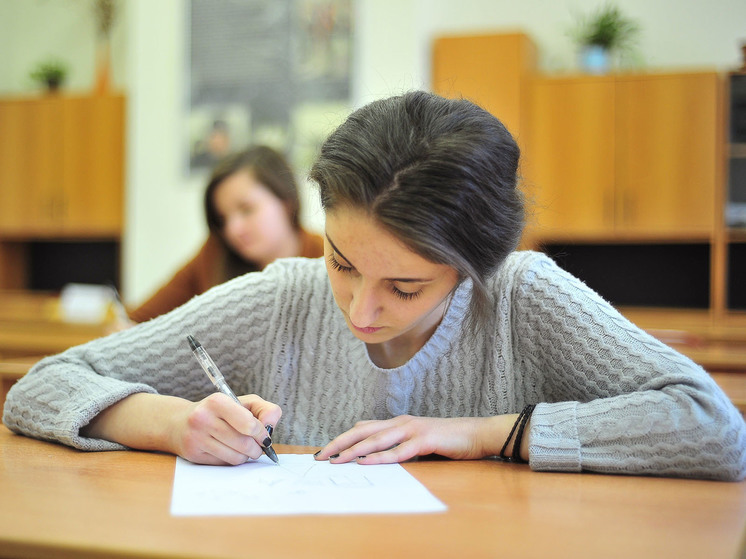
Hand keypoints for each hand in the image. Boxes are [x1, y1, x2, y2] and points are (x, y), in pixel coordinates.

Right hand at [170, 393, 281, 465]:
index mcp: (217, 401)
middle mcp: (203, 418)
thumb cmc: (219, 412)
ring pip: (235, 457)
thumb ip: (265, 410)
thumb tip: (270, 424)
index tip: (264, 435)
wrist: (180, 423)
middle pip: (244, 444)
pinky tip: (229, 451)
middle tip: (258, 446)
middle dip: (257, 448)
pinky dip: (233, 460)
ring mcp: (196, 437)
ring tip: (244, 448)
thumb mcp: (243, 403)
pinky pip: (224, 464)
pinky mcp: (193, 454)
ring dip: (246, 456)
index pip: (249, 424)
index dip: (261, 433)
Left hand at [314, 415, 505, 464]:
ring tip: (336, 460)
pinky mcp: (424, 440)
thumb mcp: (417, 442)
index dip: (343, 438)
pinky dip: (380, 457)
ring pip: (376, 439)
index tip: (325, 450)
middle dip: (339, 443)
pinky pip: (398, 451)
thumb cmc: (446, 440)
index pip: (363, 428)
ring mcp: (412, 429)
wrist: (475, 434)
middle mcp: (401, 422)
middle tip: (320, 456)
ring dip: (354, 450)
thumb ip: (398, 446)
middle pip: (363, 431)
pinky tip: (366, 462)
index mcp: (397, 422)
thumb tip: (375, 460)